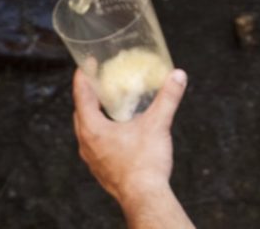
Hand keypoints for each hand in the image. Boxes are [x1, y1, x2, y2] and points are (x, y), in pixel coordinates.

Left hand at [73, 66, 187, 205]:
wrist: (145, 197)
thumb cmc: (146, 163)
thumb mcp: (158, 124)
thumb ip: (168, 98)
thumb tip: (178, 75)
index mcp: (92, 129)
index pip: (81, 96)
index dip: (83, 77)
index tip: (86, 63)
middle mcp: (86, 143)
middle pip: (81, 112)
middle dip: (89, 95)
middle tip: (100, 81)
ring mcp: (92, 158)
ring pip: (87, 129)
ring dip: (95, 114)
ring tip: (110, 104)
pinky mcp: (101, 168)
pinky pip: (95, 143)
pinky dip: (102, 130)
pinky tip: (119, 130)